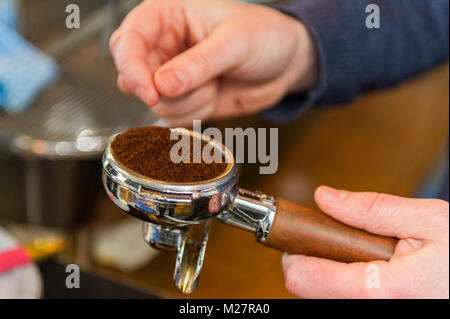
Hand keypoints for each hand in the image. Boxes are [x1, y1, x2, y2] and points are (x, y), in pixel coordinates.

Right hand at [110, 0, 317, 125]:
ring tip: (215, 83)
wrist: (285, 64)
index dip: (132, 68)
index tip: (150, 92)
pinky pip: (173, 116)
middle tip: (193, 88)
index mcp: (168, 16)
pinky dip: (194, 113)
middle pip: (134, 76)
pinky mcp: (184, 98)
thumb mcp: (234, 43)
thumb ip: (198, 64)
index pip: (128, 40)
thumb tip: (162, 85)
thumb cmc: (265, 37)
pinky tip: (214, 95)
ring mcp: (172, 75)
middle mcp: (164, 46)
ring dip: (187, 102)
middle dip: (161, 90)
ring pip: (155, 102)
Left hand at [282, 186, 448, 298]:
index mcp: (380, 291)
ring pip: (325, 296)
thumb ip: (372, 209)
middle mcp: (373, 312)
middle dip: (315, 259)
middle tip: (338, 239)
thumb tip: (325, 197)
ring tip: (364, 254)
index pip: (304, 278)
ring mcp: (375, 315)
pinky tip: (369, 268)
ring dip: (332, 270)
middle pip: (308, 290)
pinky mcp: (379, 312)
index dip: (295, 253)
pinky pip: (344, 298)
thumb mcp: (429, 221)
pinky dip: (345, 281)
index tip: (302, 234)